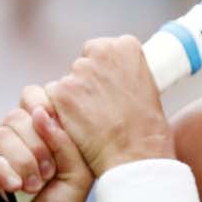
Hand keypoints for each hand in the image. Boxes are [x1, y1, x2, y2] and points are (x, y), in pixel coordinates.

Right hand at [0, 84, 91, 201]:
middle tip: (47, 177)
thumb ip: (67, 141)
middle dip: (38, 145)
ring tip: (32, 188)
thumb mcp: (76, 175)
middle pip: (16, 115)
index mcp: (32, 136)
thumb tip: (39, 111)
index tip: (60, 148)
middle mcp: (5, 143)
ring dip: (23, 162)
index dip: (47, 112)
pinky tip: (12, 188)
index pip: (31, 97)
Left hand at [45, 35, 174, 178]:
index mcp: (126, 47)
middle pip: (83, 62)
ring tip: (93, 121)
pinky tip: (79, 127)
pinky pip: (53, 98)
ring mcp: (79, 72)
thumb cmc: (147, 130)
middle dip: (88, 83)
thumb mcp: (148, 89)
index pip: (103, 49)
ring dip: (74, 98)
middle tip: (102, 108)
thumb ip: (125, 75)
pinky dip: (61, 112)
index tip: (111, 88)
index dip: (105, 71)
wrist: (135, 154)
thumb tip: (111, 80)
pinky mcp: (62, 92)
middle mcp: (101, 52)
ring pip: (67, 81)